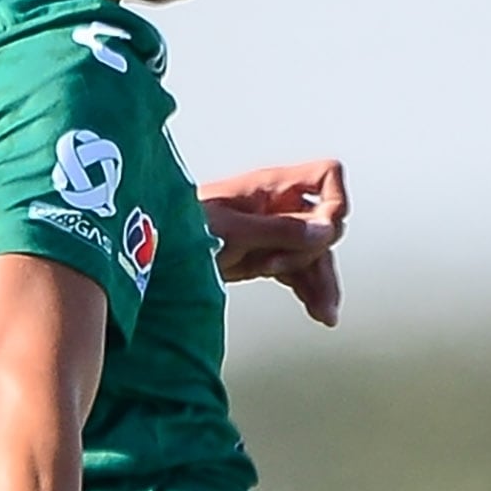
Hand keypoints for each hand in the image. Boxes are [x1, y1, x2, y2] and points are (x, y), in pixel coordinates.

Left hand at [198, 159, 347, 323]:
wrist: (157, 253)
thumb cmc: (184, 229)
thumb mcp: (233, 231)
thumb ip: (279, 230)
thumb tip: (324, 229)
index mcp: (270, 186)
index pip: (326, 176)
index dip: (333, 202)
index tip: (319, 230)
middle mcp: (278, 206)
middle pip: (325, 224)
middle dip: (320, 253)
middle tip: (289, 269)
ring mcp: (274, 232)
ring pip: (315, 254)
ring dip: (323, 282)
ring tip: (325, 314)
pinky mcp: (267, 257)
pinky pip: (299, 273)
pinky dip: (309, 291)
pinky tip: (318, 312)